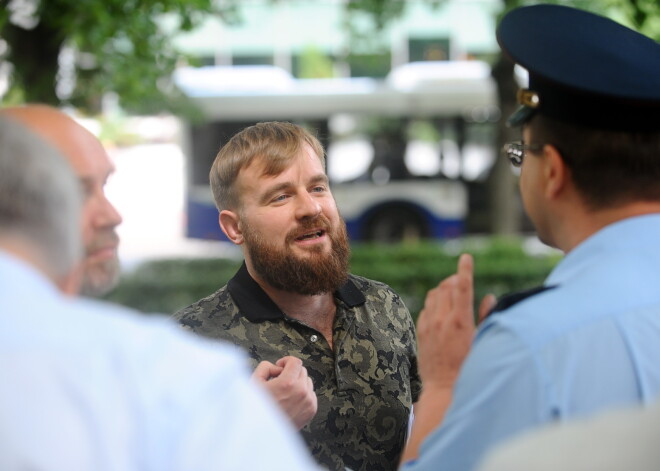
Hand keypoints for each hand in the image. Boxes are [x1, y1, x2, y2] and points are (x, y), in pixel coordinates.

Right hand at [252, 356, 316, 428]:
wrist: (262, 433)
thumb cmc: (256, 408)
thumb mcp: (254, 382)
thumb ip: (266, 367)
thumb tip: (278, 368)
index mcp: (288, 383)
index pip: (296, 362)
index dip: (286, 361)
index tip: (280, 367)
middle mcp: (301, 391)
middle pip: (302, 371)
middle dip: (291, 373)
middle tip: (279, 381)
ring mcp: (308, 402)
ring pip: (308, 382)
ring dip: (298, 383)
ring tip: (285, 393)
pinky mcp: (311, 411)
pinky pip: (311, 394)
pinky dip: (303, 394)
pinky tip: (291, 401)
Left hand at [416, 254, 494, 388]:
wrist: (443, 387)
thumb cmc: (468, 368)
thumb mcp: (481, 342)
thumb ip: (486, 317)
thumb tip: (489, 298)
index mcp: (460, 321)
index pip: (462, 287)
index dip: (465, 270)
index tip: (466, 257)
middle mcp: (442, 320)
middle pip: (446, 287)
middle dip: (455, 279)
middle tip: (462, 281)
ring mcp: (428, 325)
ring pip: (434, 295)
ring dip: (444, 289)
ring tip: (453, 293)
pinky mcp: (420, 331)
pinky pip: (426, 308)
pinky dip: (435, 303)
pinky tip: (442, 309)